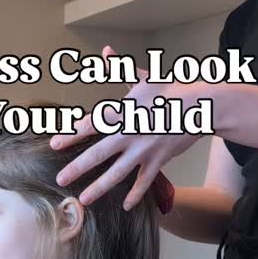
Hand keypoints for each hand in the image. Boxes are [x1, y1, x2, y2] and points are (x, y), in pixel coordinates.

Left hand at [49, 45, 199, 207]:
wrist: (203, 106)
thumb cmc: (172, 90)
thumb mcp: (146, 76)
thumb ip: (121, 69)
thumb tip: (106, 51)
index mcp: (125, 111)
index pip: (92, 123)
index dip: (72, 133)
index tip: (55, 144)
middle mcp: (131, 132)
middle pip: (99, 153)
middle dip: (78, 167)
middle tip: (60, 180)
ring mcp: (145, 149)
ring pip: (118, 173)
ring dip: (100, 187)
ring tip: (83, 198)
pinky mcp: (158, 160)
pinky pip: (144, 182)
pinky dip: (136, 195)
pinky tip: (126, 207)